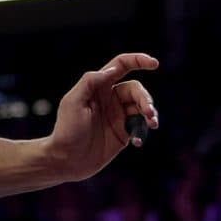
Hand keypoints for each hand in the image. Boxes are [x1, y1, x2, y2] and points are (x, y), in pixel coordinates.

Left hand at [42, 53, 161, 181]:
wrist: (65, 160)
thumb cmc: (66, 130)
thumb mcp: (73, 102)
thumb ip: (90, 82)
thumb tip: (113, 68)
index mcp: (99, 87)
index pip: (122, 66)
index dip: (138, 60)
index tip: (154, 64)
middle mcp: (111, 99)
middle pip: (136, 90)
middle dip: (146, 99)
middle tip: (149, 113)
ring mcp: (118, 116)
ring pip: (142, 107)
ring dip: (151, 113)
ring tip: (152, 123)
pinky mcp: (124, 133)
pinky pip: (140, 127)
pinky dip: (144, 131)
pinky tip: (137, 141)